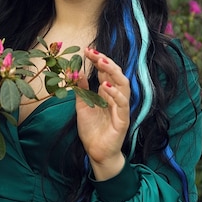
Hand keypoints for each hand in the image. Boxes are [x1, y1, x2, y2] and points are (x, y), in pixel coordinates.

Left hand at [76, 47, 130, 179]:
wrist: (96, 151)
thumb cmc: (92, 129)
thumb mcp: (82, 105)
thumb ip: (81, 90)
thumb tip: (77, 72)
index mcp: (107, 93)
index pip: (106, 72)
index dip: (98, 60)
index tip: (87, 50)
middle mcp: (116, 98)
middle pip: (116, 75)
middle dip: (106, 62)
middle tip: (94, 53)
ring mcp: (121, 108)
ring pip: (123, 85)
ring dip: (113, 73)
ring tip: (101, 63)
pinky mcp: (122, 120)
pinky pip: (122, 104)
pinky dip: (115, 94)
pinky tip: (106, 86)